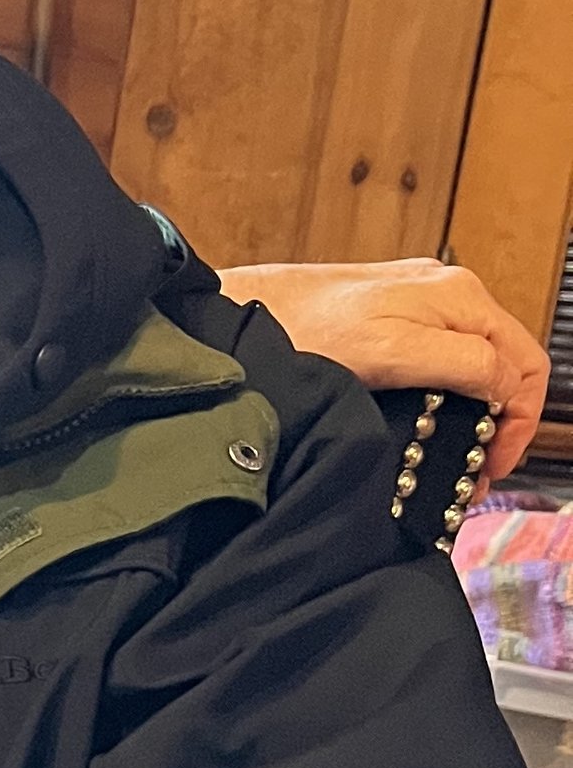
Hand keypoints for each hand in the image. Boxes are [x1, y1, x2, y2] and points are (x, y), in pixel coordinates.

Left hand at [221, 257, 549, 475]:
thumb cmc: (304, 326)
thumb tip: (507, 388)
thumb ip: (464, 363)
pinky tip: (420, 429)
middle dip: (498, 424)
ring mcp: (417, 308)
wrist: (241, 312)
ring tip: (447, 459)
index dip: (522, 421)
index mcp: (461, 297)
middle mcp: (446, 296)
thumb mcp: (395, 350)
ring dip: (469, 417)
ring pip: (471, 370)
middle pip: (503, 368)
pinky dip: (440, 402)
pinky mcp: (388, 324)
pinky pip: (436, 366)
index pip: (527, 364)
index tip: (494, 463)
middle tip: (472, 472)